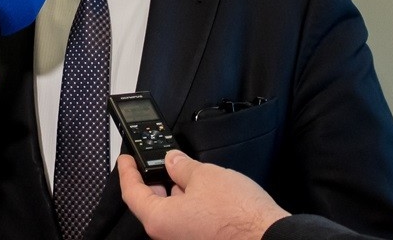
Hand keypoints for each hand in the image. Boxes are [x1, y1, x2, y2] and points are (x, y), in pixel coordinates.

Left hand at [118, 149, 288, 239]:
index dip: (126, 171)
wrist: (266, 236)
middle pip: (150, 203)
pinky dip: (188, 202)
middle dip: (154, 179)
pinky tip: (201, 189)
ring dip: (174, 191)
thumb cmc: (237, 214)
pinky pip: (185, 219)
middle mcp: (168, 235)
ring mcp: (184, 239)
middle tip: (156, 161)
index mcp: (159, 219)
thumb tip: (172, 161)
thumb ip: (181, 166)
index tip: (126, 159)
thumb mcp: (205, 176)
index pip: (131, 193)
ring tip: (185, 171)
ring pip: (170, 211)